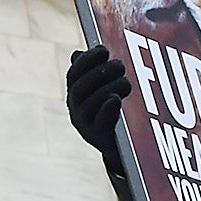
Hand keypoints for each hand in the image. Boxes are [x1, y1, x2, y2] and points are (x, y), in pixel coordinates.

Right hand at [66, 43, 130, 170]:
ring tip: (126, 81)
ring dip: (107, 88)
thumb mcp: (104, 94)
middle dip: (99, 73)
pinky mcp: (100, 139)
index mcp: (76, 96)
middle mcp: (75, 110)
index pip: (75, 74)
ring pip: (88, 104)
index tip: (103, 49)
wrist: (124, 151)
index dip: (87, 60)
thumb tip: (84, 52)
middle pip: (80, 88)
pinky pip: (99, 123)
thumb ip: (97, 74)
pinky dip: (106, 108)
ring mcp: (85, 126)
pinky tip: (116, 98)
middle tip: (120, 64)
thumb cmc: (116, 116)